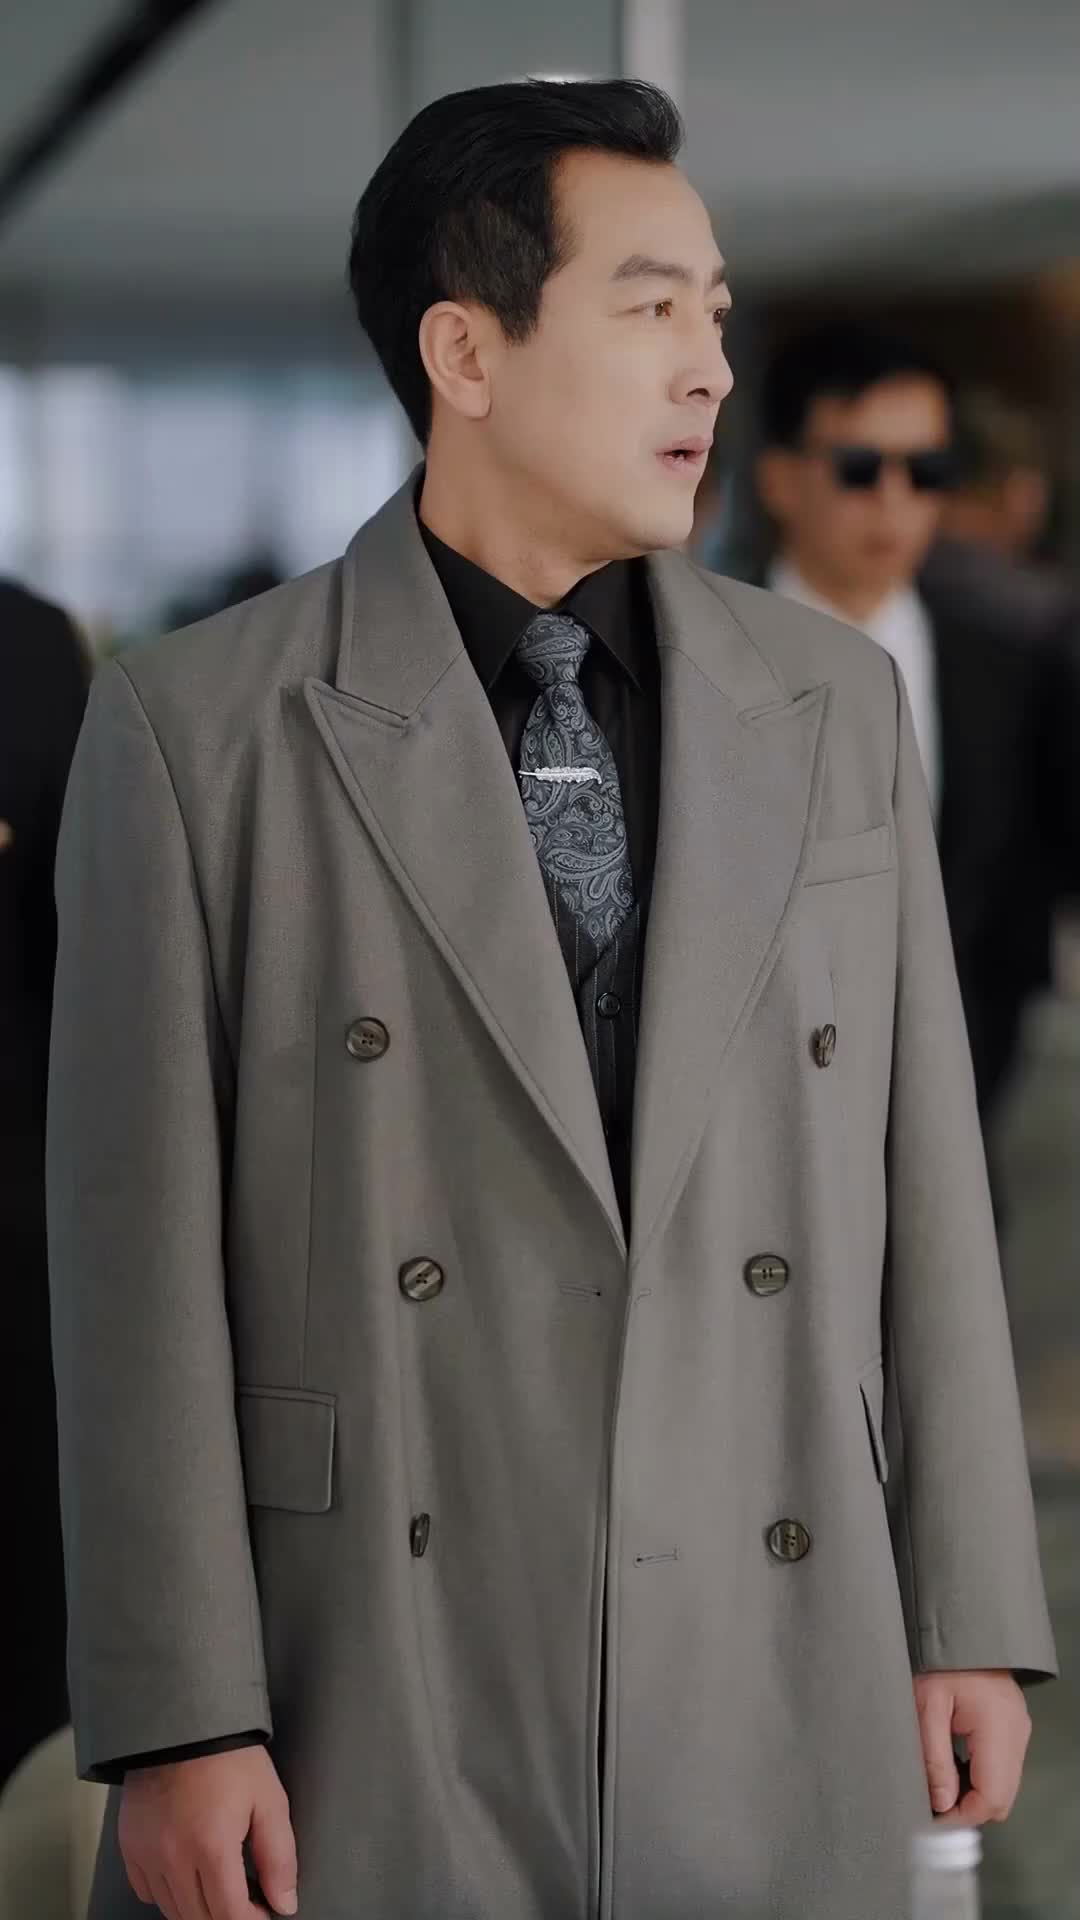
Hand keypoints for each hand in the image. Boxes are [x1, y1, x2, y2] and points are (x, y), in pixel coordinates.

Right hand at [118, 1745, 297, 1918]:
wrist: (182, 1722)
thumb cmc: (228, 1756)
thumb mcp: (269, 1799)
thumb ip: (279, 1857)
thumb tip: (284, 1903)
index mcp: (211, 1846)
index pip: (230, 1915)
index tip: (265, 1913)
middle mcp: (173, 1857)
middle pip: (200, 1918)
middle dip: (227, 1917)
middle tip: (246, 1900)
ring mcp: (146, 1854)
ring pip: (172, 1910)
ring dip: (198, 1909)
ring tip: (220, 1886)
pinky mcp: (130, 1846)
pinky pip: (147, 1891)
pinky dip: (168, 1894)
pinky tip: (187, 1874)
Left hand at [913, 1669, 1030, 1824]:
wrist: (962, 1629)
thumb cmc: (941, 1661)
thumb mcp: (927, 1705)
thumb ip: (934, 1757)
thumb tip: (941, 1803)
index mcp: (998, 1729)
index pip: (991, 1797)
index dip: (963, 1816)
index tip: (934, 1817)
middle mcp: (1017, 1735)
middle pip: (1002, 1798)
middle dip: (969, 1808)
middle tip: (934, 1802)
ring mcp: (1019, 1731)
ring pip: (1005, 1787)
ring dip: (975, 1793)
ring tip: (940, 1782)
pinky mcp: (1014, 1728)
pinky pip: (1003, 1768)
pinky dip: (982, 1777)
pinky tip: (955, 1765)